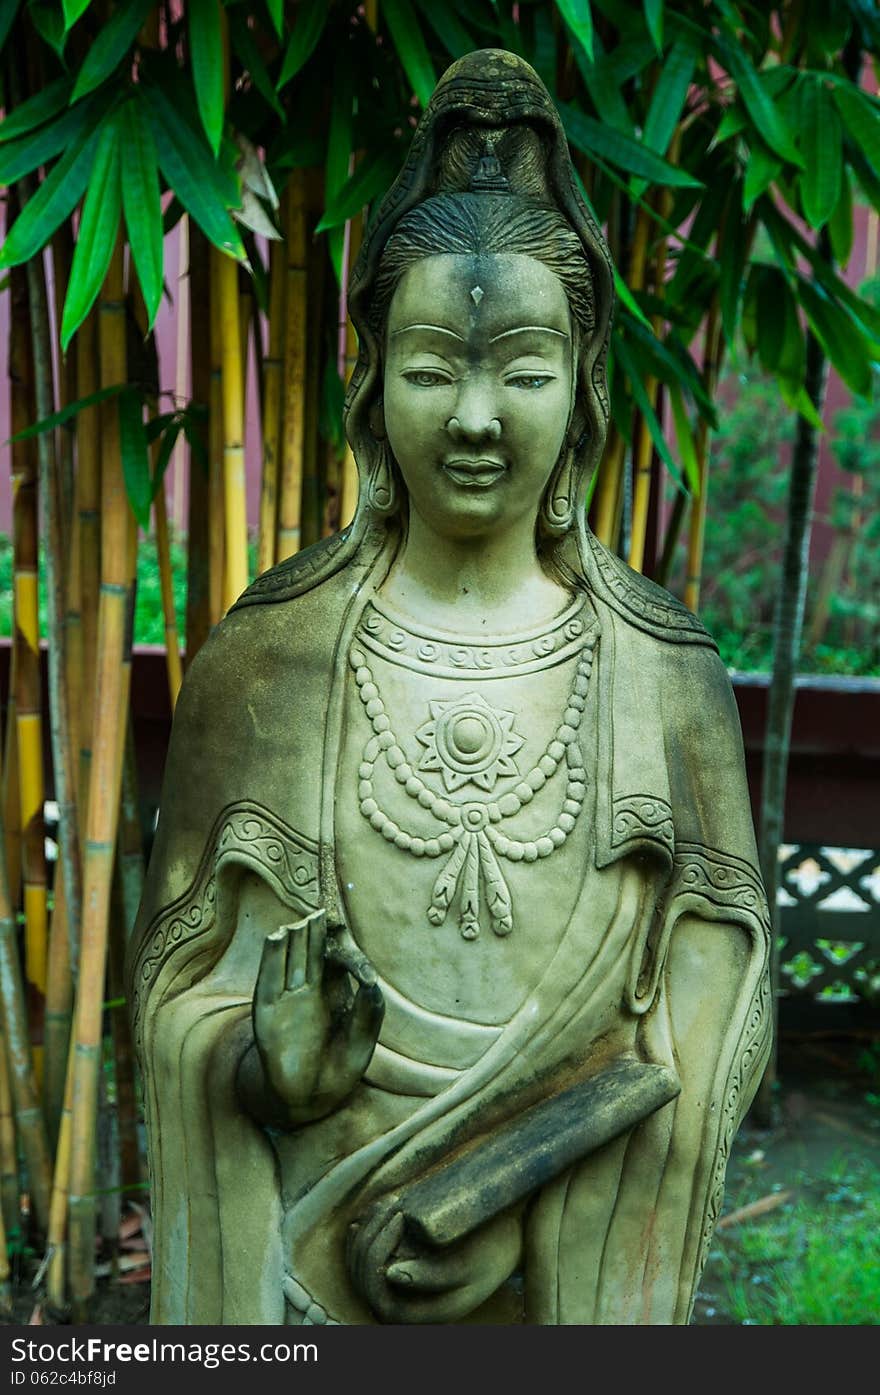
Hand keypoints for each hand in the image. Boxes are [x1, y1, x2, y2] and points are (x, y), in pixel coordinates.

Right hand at [238, 910, 383, 1125]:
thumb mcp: (362, 1037)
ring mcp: (287, 999)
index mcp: (333, 993)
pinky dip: (273, 958)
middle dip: (317, 934)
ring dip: (294, 940)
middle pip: (312, 954)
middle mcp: (308, 991)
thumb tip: (370, 978)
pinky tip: (277, 938)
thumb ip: (368, 1009)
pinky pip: (270, 979)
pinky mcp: (268, 1011)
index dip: (344, 950)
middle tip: (321, 910)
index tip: (349, 943)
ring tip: (300, 919)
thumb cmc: (338, 1066)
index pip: (337, 961)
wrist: (310, 1099)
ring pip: (290, 961)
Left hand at [348, 1193, 522, 1323]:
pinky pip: (366, 1257)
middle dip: (370, 1237)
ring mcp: (397, 1291)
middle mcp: (404, 1308)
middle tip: (394, 1204)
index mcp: (419, 1315)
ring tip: (389, 1204)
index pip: (376, 1292)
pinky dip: (364, 1234)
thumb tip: (390, 1274)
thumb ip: (432, 1276)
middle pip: (363, 1277)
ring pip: (360, 1266)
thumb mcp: (467, 1267)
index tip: (399, 1215)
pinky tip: (370, 1215)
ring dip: (366, 1233)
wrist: (508, 1244)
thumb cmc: (491, 1253)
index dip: (376, 1254)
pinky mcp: (397, 1272)